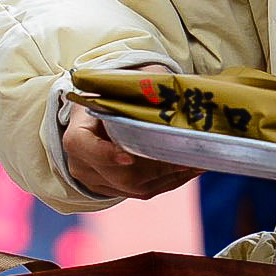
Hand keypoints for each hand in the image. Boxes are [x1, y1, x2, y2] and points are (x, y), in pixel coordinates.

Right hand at [61, 66, 199, 199]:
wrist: (101, 113)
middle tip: (187, 156)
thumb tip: (166, 87)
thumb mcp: (120, 84)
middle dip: (158, 167)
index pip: (84, 147)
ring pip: (137, 187)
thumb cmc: (112, 95)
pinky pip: (146, 190)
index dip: (105, 154)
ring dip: (170, 175)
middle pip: (121, 174)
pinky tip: (192, 167)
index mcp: (77, 135)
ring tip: (198, 160)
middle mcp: (83, 164)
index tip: (129, 156)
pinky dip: (171, 180)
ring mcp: (98, 182)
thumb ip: (138, 85)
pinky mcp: (117, 190)